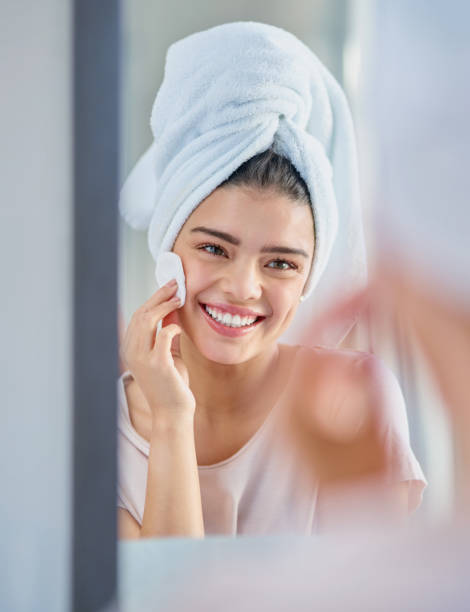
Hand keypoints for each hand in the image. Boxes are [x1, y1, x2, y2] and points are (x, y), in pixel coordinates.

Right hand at [119, 280, 195, 420]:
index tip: (168, 286)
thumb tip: (174, 307)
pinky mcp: (157, 364)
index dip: (153, 298)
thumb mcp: (169, 352)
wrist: (173, 412)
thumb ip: (168, 331)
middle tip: (176, 284)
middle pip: (141, 313)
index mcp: (131, 348)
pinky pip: (163, 334)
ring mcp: (142, 358)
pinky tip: (178, 327)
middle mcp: (132, 352)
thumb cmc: (172, 384)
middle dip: (159, 295)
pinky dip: (171, 326)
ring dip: (164, 305)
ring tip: (179, 298)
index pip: (138, 315)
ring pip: (147, 319)